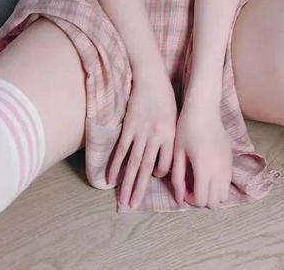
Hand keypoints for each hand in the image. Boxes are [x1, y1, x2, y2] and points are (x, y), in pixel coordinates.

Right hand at [107, 69, 177, 208]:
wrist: (151, 76)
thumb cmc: (165, 96)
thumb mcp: (174, 118)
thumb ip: (170, 138)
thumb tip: (164, 158)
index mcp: (171, 134)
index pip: (167, 164)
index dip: (162, 174)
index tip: (156, 178)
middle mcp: (156, 136)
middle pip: (148, 168)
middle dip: (140, 189)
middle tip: (133, 206)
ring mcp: (141, 132)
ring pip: (134, 163)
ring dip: (127, 183)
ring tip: (123, 200)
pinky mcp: (129, 126)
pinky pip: (122, 150)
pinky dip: (116, 165)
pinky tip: (110, 178)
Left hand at [171, 100, 232, 208]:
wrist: (204, 108)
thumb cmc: (186, 128)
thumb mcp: (178, 153)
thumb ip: (178, 178)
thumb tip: (179, 198)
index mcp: (203, 167)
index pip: (201, 200)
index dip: (190, 200)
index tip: (183, 188)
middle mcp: (219, 169)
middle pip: (216, 202)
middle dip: (202, 199)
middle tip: (191, 186)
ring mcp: (227, 163)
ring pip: (225, 194)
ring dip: (213, 193)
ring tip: (200, 180)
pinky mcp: (231, 158)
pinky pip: (228, 181)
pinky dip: (219, 184)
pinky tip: (208, 171)